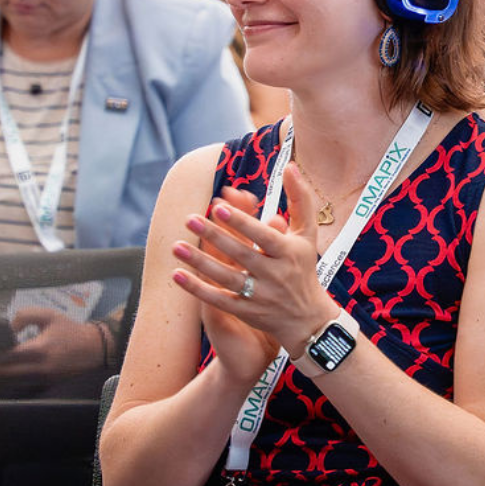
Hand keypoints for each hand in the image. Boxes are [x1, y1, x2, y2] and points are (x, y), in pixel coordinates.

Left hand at [0, 306, 104, 380]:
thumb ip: (24, 316)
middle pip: (6, 375)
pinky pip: (25, 387)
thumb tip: (10, 328)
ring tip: (2, 367)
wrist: (95, 347)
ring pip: (13, 383)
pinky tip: (13, 374)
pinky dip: (16, 382)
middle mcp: (41, 368)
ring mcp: (44, 379)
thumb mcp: (48, 316)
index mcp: (39, 349)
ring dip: (5, 376)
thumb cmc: (71, 330)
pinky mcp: (48, 384)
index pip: (7, 357)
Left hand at [171, 169, 335, 383]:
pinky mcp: (247, 313)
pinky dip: (197, 289)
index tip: (219, 206)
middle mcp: (275, 275)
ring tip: (175, 246)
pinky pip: (219, 301)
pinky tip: (177, 275)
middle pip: (241, 255)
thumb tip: (290, 165)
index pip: (263, 236)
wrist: (309, 319)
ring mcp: (261, 297)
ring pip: (226, 278)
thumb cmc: (304, 268)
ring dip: (199, 263)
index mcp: (288, 254)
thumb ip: (300, 200)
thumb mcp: (307, 236)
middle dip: (214, 237)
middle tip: (189, 218)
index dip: (241, 223)